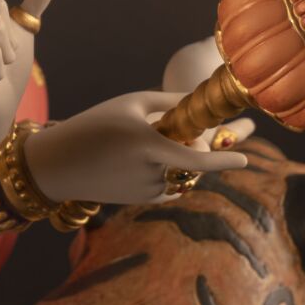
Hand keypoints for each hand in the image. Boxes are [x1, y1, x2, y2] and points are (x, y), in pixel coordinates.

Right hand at [24, 91, 251, 205]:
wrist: (58, 166)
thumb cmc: (93, 126)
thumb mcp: (130, 104)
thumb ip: (169, 103)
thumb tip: (199, 105)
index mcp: (150, 146)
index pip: (197, 159)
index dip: (224, 161)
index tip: (246, 160)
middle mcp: (152, 173)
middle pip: (191, 161)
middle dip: (194, 145)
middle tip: (178, 128)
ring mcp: (147, 191)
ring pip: (180, 173)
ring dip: (176, 157)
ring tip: (142, 142)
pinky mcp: (140, 200)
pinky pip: (167, 184)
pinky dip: (165, 170)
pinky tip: (140, 158)